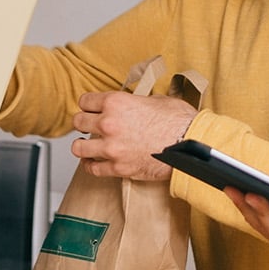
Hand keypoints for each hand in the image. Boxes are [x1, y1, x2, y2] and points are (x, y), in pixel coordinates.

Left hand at [68, 91, 196, 180]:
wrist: (190, 145)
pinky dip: (90, 166)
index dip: (87, 105)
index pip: (85, 101)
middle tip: (87, 126)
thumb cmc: (179, 122)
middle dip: (82, 123)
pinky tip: (93, 163)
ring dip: (82, 146)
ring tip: (86, 146)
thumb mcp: (156, 100)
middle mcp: (109, 124)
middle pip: (78, 122)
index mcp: (117, 103)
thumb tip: (135, 104)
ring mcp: (112, 148)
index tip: (89, 109)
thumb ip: (137, 102)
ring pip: (78, 148)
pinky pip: (93, 169)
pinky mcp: (118, 168)